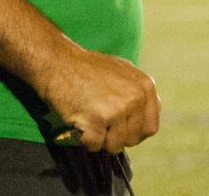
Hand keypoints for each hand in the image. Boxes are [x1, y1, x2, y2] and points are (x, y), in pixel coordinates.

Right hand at [39, 45, 160, 153]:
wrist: (57, 61)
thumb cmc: (86, 68)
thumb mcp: (122, 72)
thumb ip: (137, 93)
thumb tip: (145, 115)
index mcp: (144, 86)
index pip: (150, 127)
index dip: (133, 131)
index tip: (120, 127)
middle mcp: (135, 97)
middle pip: (132, 139)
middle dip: (116, 136)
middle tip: (100, 121)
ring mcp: (117, 109)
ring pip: (115, 146)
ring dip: (99, 138)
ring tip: (88, 118)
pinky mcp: (97, 120)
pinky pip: (94, 146)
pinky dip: (84, 139)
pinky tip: (79, 120)